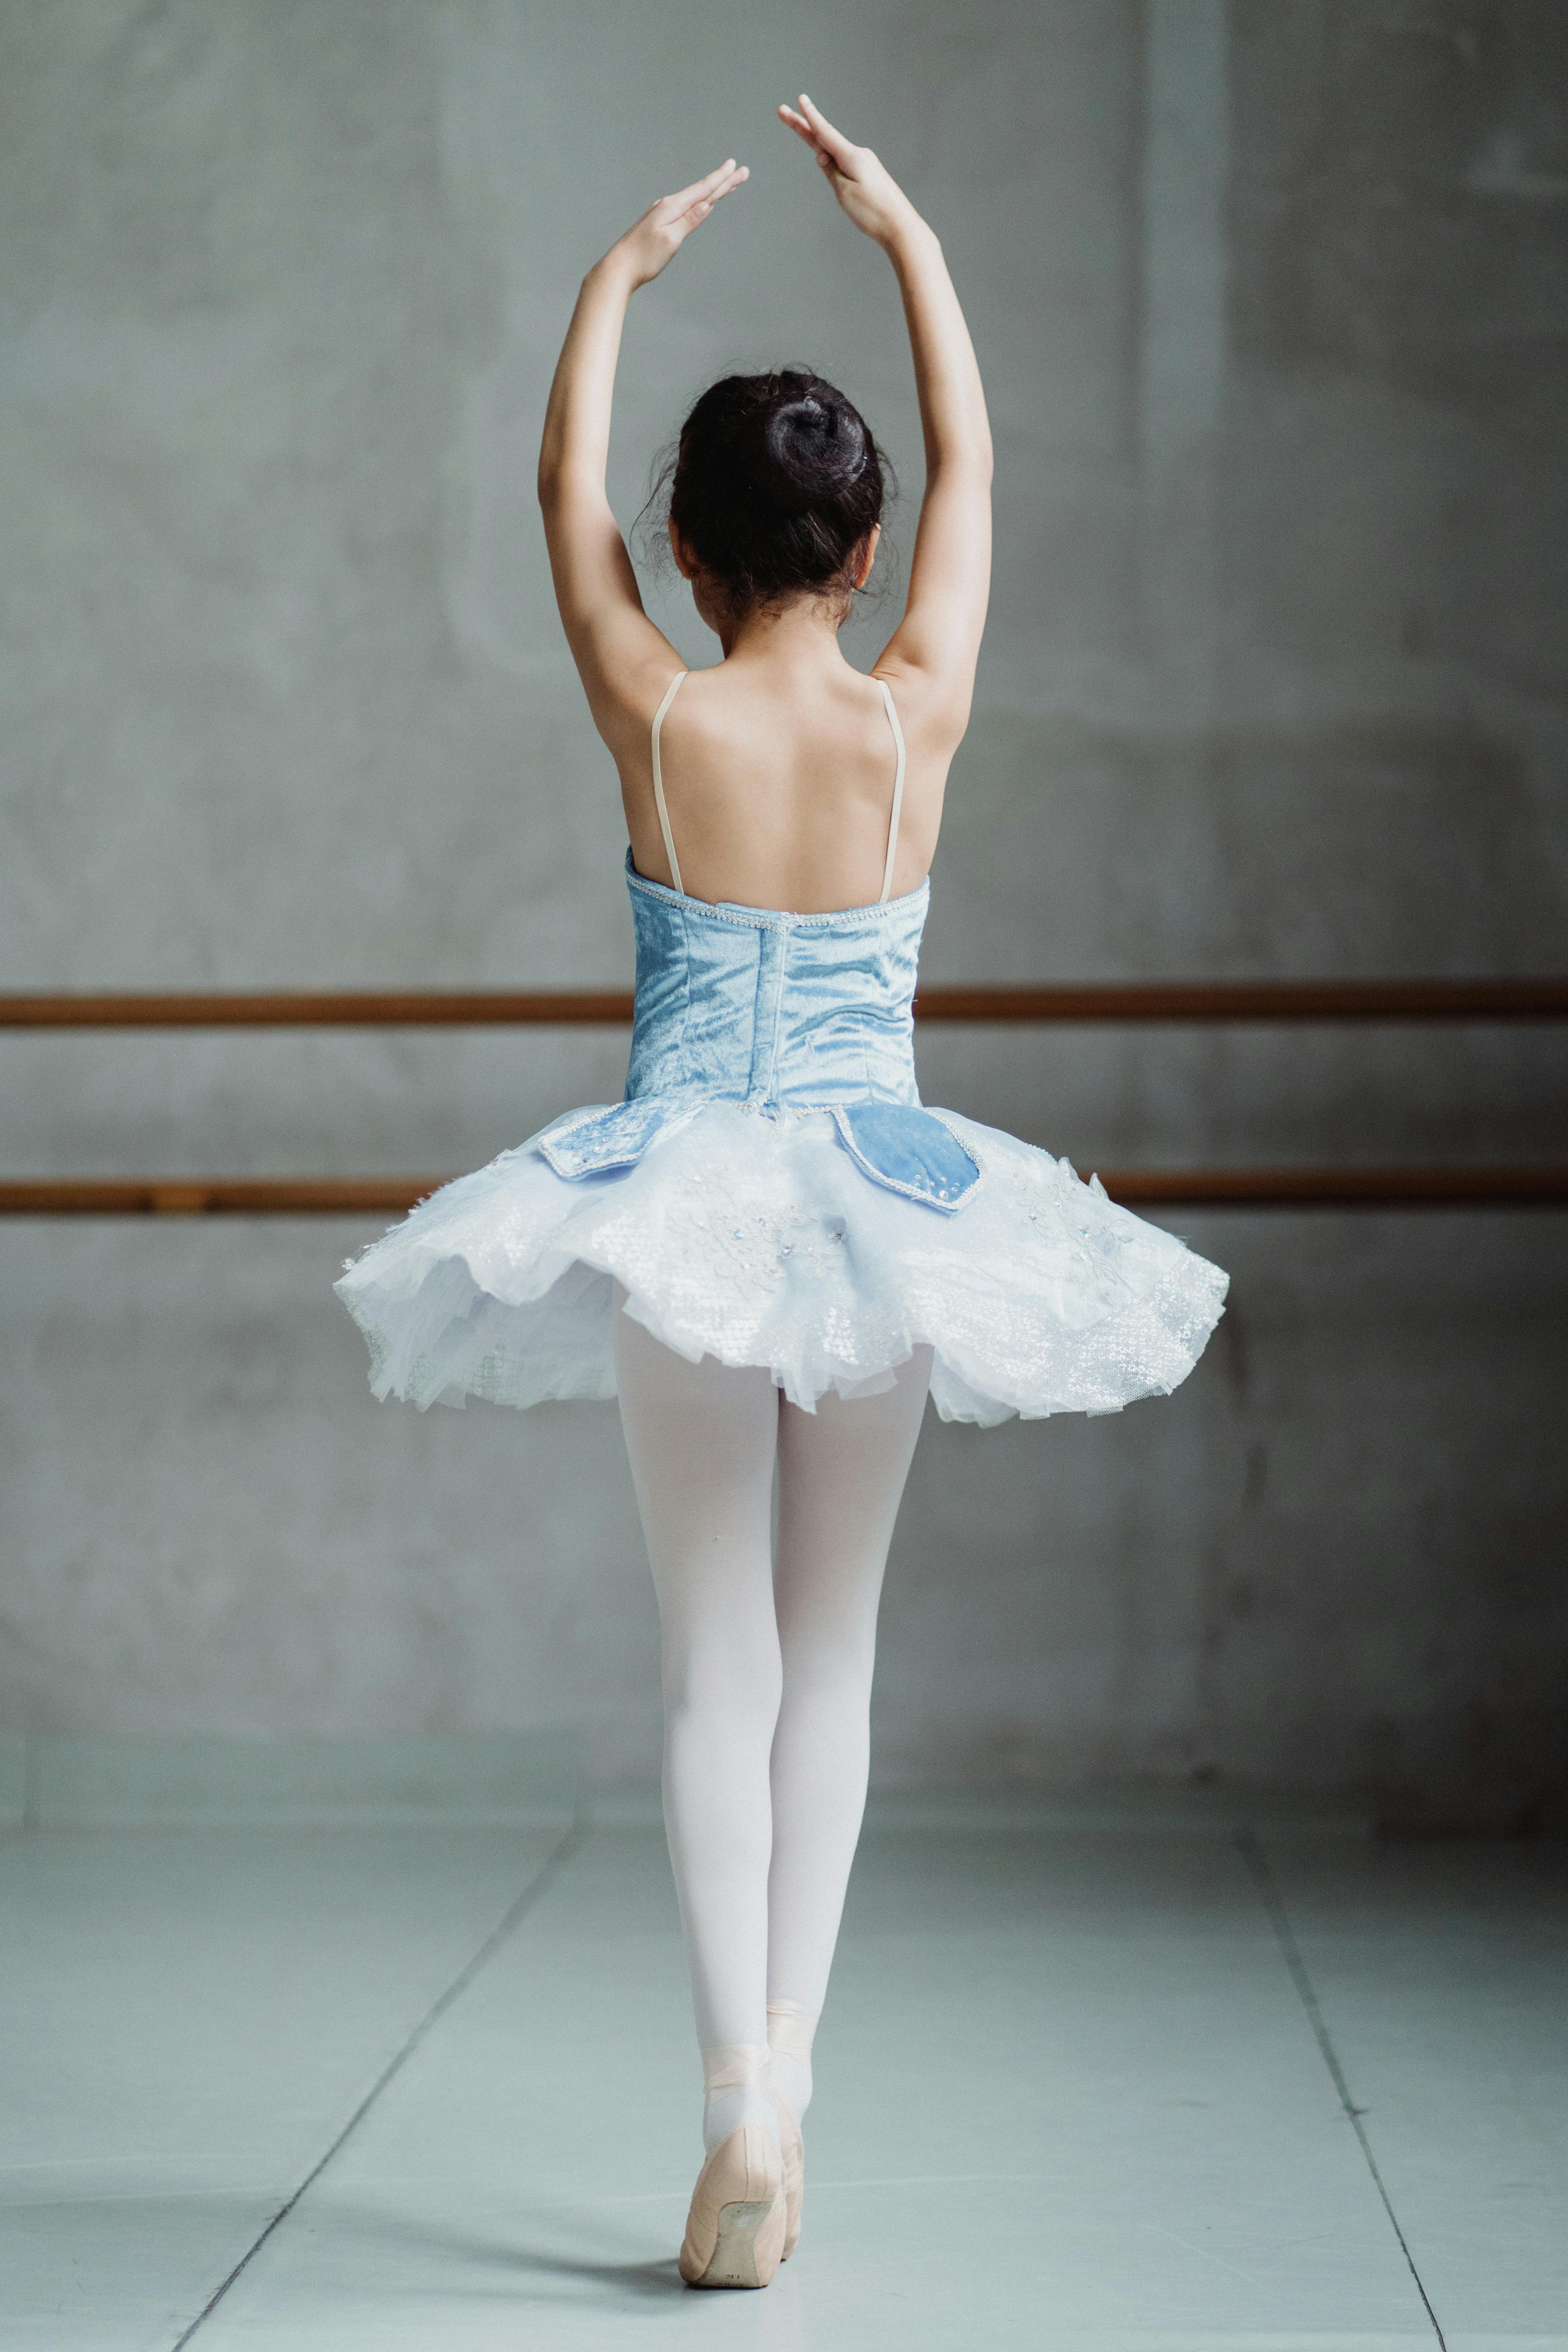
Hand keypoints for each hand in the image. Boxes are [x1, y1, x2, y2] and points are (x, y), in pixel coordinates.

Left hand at [604, 159, 748, 289]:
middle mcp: (668, 205)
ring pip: (695, 198)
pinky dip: (699, 202)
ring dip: (713, 190)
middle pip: (701, 191)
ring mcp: (663, 213)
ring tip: (727, 181)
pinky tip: (703, 201)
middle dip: (723, 181)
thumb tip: (707, 204)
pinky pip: (686, 208)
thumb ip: (689, 220)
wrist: (619, 268)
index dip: (722, 179)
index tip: (737, 167)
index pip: (703, 191)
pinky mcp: (660, 223)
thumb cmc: (644, 257)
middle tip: (741, 171)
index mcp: (672, 207)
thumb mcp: (670, 240)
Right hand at [778, 95, 916, 245]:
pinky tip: (825, 156)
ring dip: (815, 140)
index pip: (824, 133)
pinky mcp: (868, 173)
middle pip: (825, 137)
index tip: (800, 99)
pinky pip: (843, 160)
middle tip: (783, 111)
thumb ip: (830, 171)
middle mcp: (859, 154)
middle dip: (803, 125)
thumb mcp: (844, 193)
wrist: (901, 227)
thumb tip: (822, 154)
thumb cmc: (873, 213)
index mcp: (851, 157)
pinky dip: (830, 156)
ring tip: (799, 128)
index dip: (809, 117)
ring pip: (834, 150)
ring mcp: (865, 163)